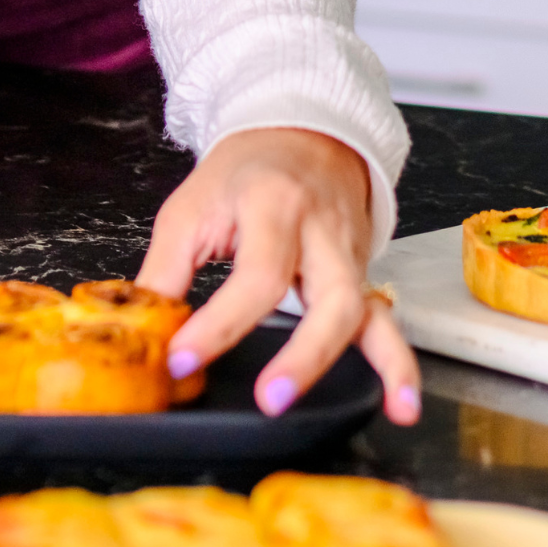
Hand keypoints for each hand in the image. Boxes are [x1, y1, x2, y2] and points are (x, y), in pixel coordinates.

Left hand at [136, 127, 420, 426]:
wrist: (298, 135)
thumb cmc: (242, 174)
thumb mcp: (191, 208)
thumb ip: (165, 270)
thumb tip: (144, 333)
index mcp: (273, 204)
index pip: (256, 274)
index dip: (217, 325)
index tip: (181, 360)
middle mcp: (321, 230)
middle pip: (329, 296)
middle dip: (304, 354)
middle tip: (269, 398)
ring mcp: (348, 254)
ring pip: (365, 310)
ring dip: (375, 363)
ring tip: (380, 411)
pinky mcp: (360, 275)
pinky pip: (386, 319)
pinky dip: (399, 364)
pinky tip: (402, 404)